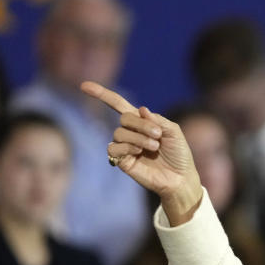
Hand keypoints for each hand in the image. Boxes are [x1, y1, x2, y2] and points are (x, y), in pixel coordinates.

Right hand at [80, 81, 202, 224]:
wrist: (180, 178)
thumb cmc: (179, 155)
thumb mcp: (173, 132)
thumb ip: (158, 120)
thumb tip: (140, 109)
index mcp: (142, 122)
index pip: (118, 104)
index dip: (102, 95)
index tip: (84, 86)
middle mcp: (131, 133)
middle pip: (124, 118)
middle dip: (141, 125)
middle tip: (158, 135)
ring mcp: (125, 146)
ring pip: (119, 132)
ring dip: (139, 137)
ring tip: (154, 147)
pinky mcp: (122, 161)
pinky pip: (113, 147)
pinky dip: (127, 147)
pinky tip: (139, 152)